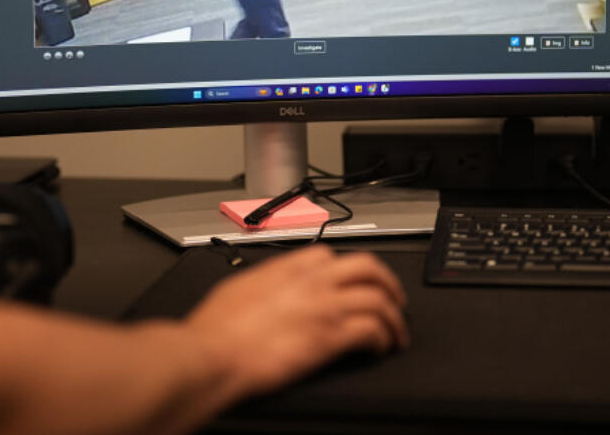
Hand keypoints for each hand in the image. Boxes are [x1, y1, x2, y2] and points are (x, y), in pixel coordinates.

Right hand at [183, 245, 407, 398]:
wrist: (213, 354)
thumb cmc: (214, 331)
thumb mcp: (235, 291)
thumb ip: (257, 285)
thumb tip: (259, 290)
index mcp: (285, 269)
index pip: (329, 254)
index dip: (347, 267)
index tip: (353, 278)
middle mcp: (310, 282)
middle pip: (366, 267)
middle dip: (386, 282)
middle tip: (393, 297)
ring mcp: (324, 307)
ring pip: (378, 298)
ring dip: (393, 316)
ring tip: (396, 332)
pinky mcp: (331, 337)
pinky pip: (373, 329)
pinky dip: (383, 337)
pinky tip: (381, 347)